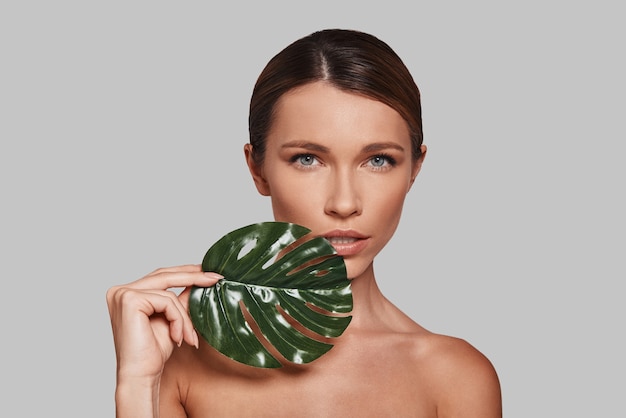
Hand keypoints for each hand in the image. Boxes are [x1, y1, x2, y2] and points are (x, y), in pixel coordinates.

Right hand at [106, 264, 221, 381]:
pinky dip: (178, 319)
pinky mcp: (129, 300)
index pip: (160, 276)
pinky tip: (178, 337)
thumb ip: (181, 298)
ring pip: (169, 293)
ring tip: (190, 336)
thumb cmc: (152, 353)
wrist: (141, 376)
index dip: (185, 272)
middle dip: (193, 276)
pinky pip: (166, 301)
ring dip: (185, 316)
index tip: (209, 272)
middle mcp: (120, 291)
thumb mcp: (172, 319)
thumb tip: (200, 278)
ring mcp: (122, 294)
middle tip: (216, 278)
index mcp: (126, 293)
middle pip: (164, 276)